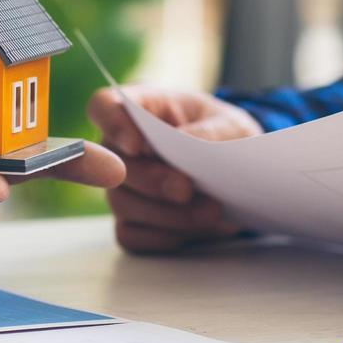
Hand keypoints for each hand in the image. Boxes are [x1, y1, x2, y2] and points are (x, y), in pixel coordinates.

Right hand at [88, 85, 262, 253]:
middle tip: (185, 189)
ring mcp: (122, 187)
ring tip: (210, 213)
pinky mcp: (131, 221)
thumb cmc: (226, 137)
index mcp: (141, 109)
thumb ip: (212, 132)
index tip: (136, 144)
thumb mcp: (232, 125)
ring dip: (167, 214)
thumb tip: (188, 142)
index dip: (111, 123)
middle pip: (110, 162)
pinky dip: (165, 236)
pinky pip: (132, 235)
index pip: (104, 106)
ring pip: (122, 203)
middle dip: (150, 180)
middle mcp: (120, 147)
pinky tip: (195, 230)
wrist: (239, 175)